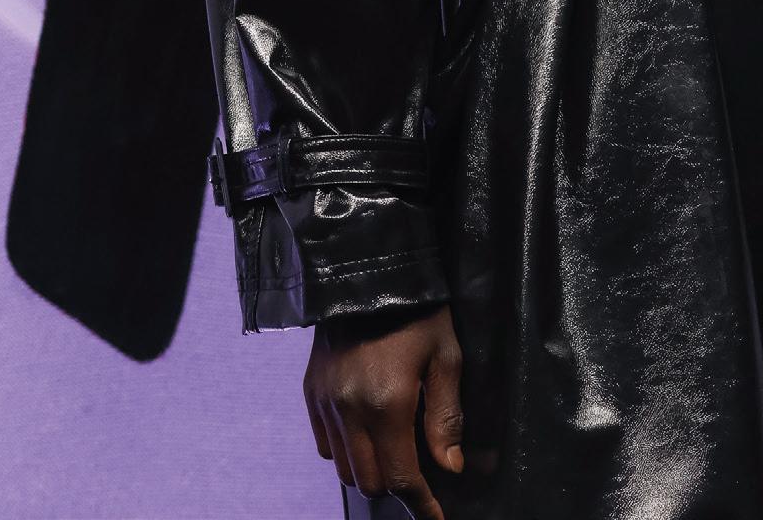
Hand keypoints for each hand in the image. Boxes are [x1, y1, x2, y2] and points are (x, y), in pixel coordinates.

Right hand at [304, 304, 464, 516]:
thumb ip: (446, 415)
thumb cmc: (418, 309)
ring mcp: (325, 401)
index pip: (400, 477)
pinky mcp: (311, 390)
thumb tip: (451, 466)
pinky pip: (324, 443)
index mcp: (387, 403)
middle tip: (419, 479)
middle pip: (369, 481)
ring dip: (370, 471)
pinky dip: (345, 451)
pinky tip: (366, 434)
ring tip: (394, 456)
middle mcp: (349, 409)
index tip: (435, 517)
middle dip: (397, 488)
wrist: (367, 267)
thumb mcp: (446, 354)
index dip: (420, 504)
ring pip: (344, 468)